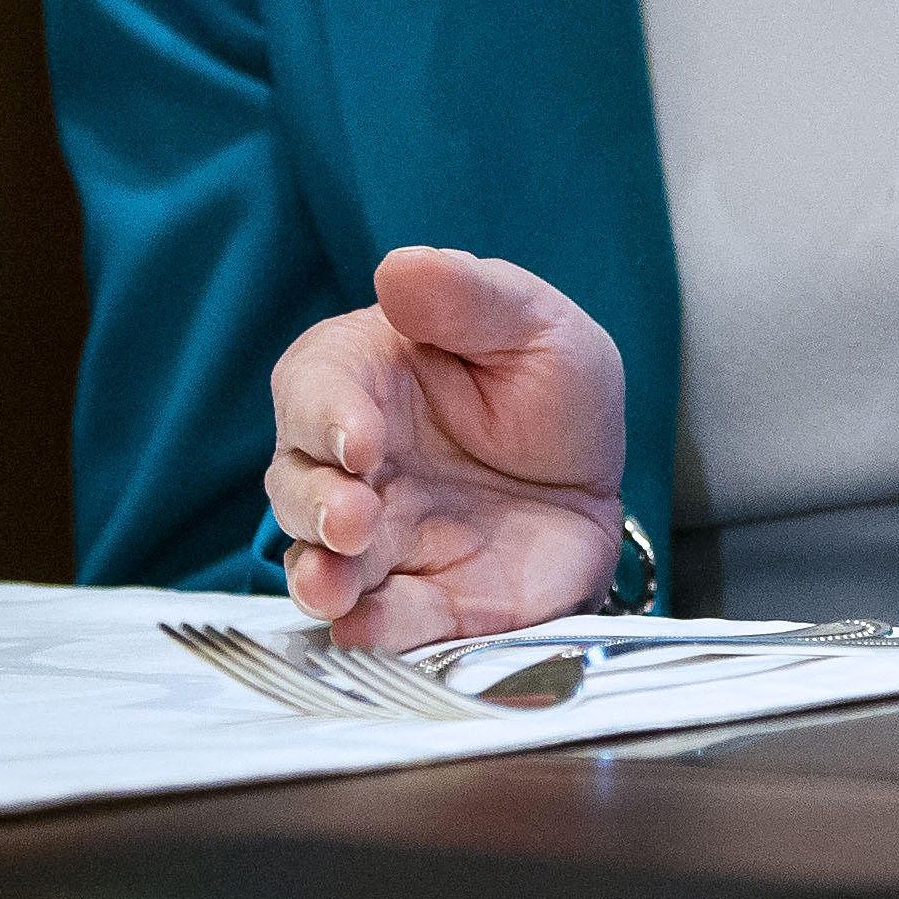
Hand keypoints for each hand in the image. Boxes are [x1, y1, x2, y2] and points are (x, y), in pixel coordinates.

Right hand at [264, 246, 627, 646]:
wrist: (600, 484)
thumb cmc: (551, 392)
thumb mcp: (535, 326)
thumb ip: (469, 297)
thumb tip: (398, 267)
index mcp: (366, 380)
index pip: (314, 390)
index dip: (326, 415)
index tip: (359, 437)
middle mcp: (353, 467)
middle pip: (299, 485)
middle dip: (315, 506)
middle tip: (353, 518)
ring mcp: (380, 540)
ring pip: (319, 560)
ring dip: (319, 577)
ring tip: (334, 588)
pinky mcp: (419, 602)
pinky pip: (382, 622)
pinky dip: (371, 631)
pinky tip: (369, 631)